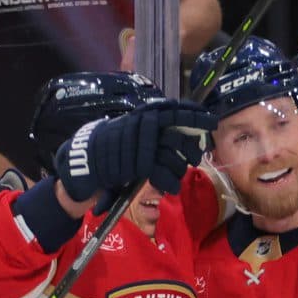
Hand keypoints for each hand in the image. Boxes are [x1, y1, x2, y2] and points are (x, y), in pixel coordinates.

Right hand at [52, 98, 210, 211]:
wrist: (87, 161)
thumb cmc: (112, 148)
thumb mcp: (134, 132)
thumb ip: (155, 130)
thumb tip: (184, 131)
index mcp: (144, 114)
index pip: (174, 109)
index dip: (194, 114)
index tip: (211, 121)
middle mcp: (143, 124)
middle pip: (177, 132)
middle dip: (191, 146)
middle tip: (196, 157)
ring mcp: (139, 143)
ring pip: (171, 154)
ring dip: (179, 167)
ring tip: (180, 175)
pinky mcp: (136, 163)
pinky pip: (160, 172)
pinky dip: (168, 181)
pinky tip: (171, 187)